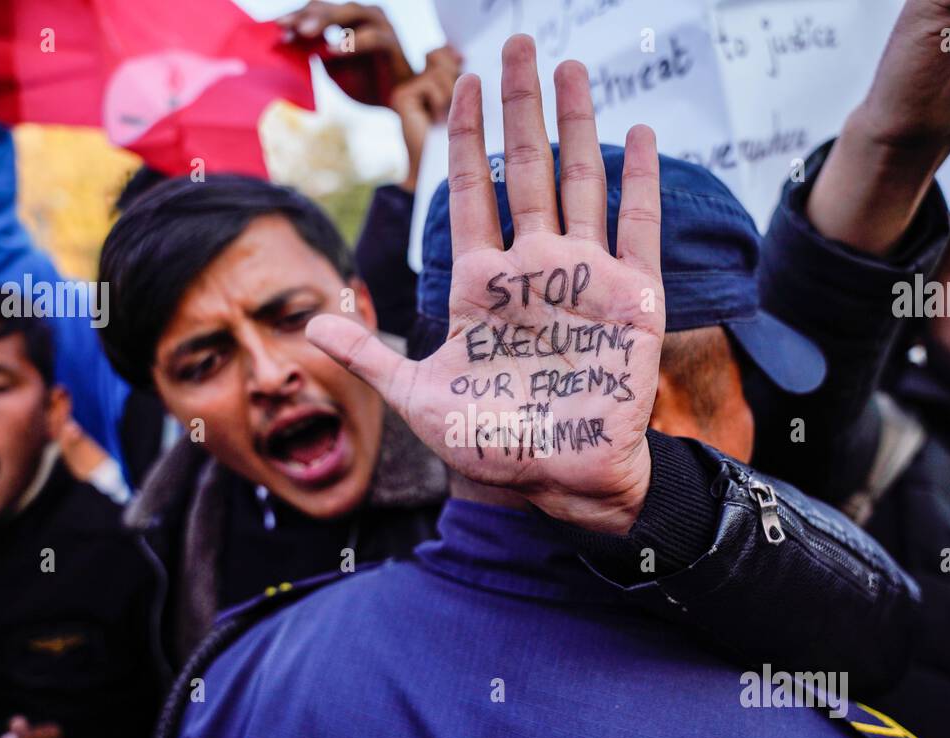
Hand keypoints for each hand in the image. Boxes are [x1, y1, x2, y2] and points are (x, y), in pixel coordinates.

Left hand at [278, 1, 413, 106]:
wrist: (396, 104)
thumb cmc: (365, 85)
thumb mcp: (333, 70)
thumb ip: (315, 55)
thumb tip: (288, 45)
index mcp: (347, 20)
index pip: (317, 10)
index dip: (296, 18)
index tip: (276, 28)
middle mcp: (363, 16)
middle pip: (329, 7)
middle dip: (305, 16)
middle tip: (284, 26)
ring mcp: (380, 25)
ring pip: (350, 13)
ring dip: (325, 21)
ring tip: (304, 32)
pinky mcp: (393, 42)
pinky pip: (372, 37)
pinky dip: (352, 42)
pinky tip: (333, 50)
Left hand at [306, 35, 662, 534]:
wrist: (557, 481)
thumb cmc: (492, 444)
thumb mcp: (418, 399)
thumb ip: (370, 354)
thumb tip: (310, 323)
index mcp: (479, 284)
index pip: (469, 192)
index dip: (466, 137)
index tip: (463, 83)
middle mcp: (531, 269)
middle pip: (525, 169)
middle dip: (522, 107)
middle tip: (522, 44)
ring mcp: (583, 279)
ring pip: (579, 183)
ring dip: (577, 125)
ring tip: (572, 69)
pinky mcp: (631, 300)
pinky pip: (637, 228)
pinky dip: (639, 181)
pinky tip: (639, 134)